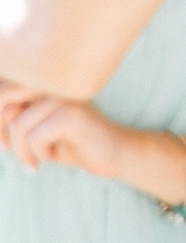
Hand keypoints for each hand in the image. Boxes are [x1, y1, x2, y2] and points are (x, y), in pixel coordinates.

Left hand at [0, 88, 150, 187]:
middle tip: (4, 150)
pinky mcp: (73, 116)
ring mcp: (65, 98)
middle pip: (4, 98)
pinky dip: (38, 154)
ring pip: (18, 124)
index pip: (3, 89)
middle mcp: (55, 83)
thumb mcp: (37, 129)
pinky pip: (35, 137)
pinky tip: (52, 158)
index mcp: (45, 82)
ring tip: (36, 160)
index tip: (2, 143)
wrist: (116, 155)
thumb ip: (16, 115)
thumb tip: (2, 113)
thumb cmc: (74, 143)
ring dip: (22, 150)